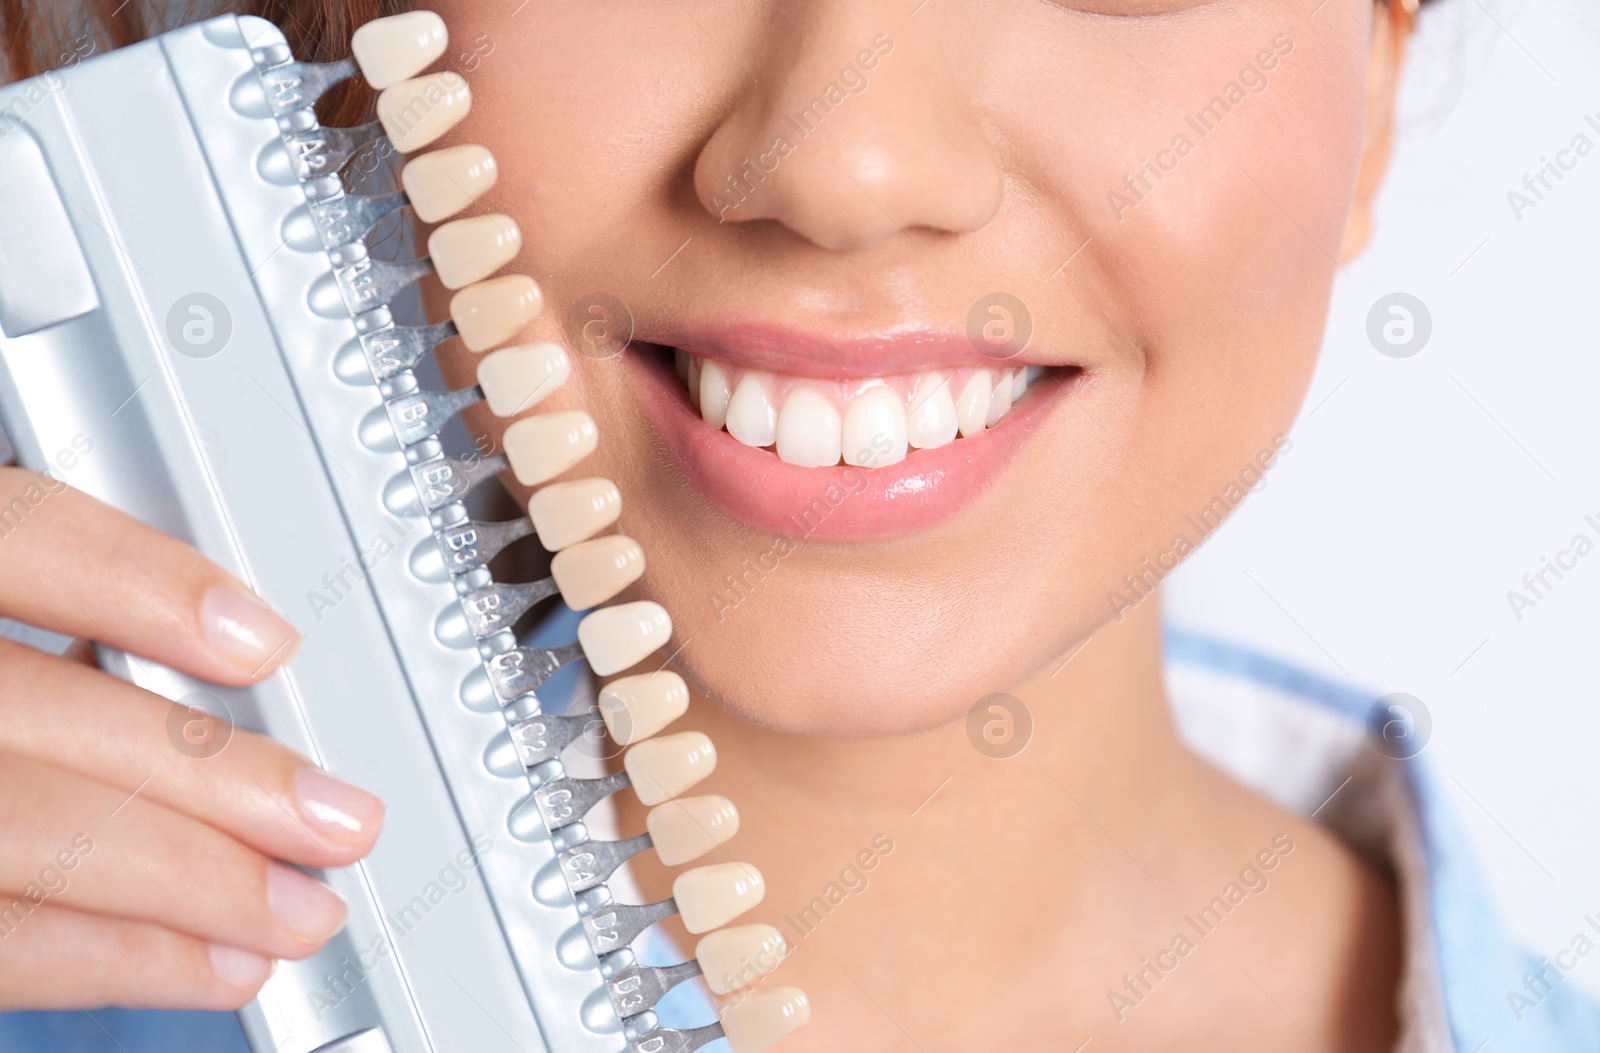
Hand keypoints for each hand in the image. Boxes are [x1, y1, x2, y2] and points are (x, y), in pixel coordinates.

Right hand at [0, 467, 384, 1010]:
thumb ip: (50, 606)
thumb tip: (221, 656)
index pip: (15, 535)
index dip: (145, 586)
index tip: (264, 640)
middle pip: (37, 713)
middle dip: (209, 777)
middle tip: (336, 819)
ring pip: (23, 839)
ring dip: (183, 891)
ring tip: (295, 915)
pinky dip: (106, 963)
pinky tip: (203, 963)